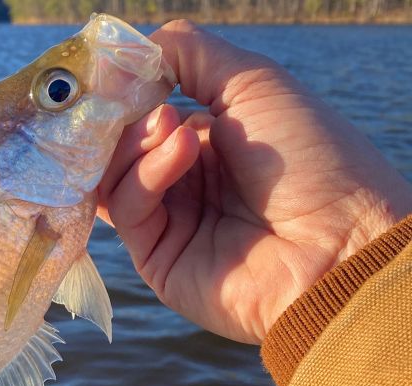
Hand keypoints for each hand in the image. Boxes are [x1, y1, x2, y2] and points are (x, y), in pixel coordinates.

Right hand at [97, 20, 411, 343]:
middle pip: (117, 150)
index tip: (114, 72)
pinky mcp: (158, 260)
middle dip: (123, 119)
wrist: (341, 240)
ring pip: (113, 178)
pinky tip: (182, 151)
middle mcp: (183, 184)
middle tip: (144, 99)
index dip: (122, 95)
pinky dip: (146, 175)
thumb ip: (187, 55)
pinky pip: (129, 211)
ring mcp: (169, 223)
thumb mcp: (252, 82)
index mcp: (204, 144)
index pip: (139, 118)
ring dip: (135, 143)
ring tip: (172, 125)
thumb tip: (123, 55)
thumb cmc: (309, 155)